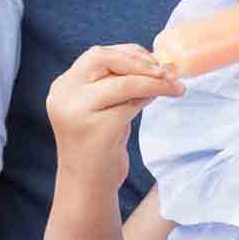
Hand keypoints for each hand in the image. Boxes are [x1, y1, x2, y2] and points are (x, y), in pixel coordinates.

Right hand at [45, 45, 181, 189]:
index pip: (96, 55)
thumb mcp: (102, 108)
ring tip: (175, 85)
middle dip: (139, 61)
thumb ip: (116, 84)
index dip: (128, 53)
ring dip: (155, 80)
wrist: (87, 186)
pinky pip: (132, 103)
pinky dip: (152, 95)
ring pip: (123, 82)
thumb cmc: (99, 145)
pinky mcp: (98, 130)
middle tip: (166, 71)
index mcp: (63, 87)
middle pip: (103, 58)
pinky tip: (164, 97)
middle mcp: (64, 96)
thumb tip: (156, 63)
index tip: (154, 61)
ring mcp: (77, 112)